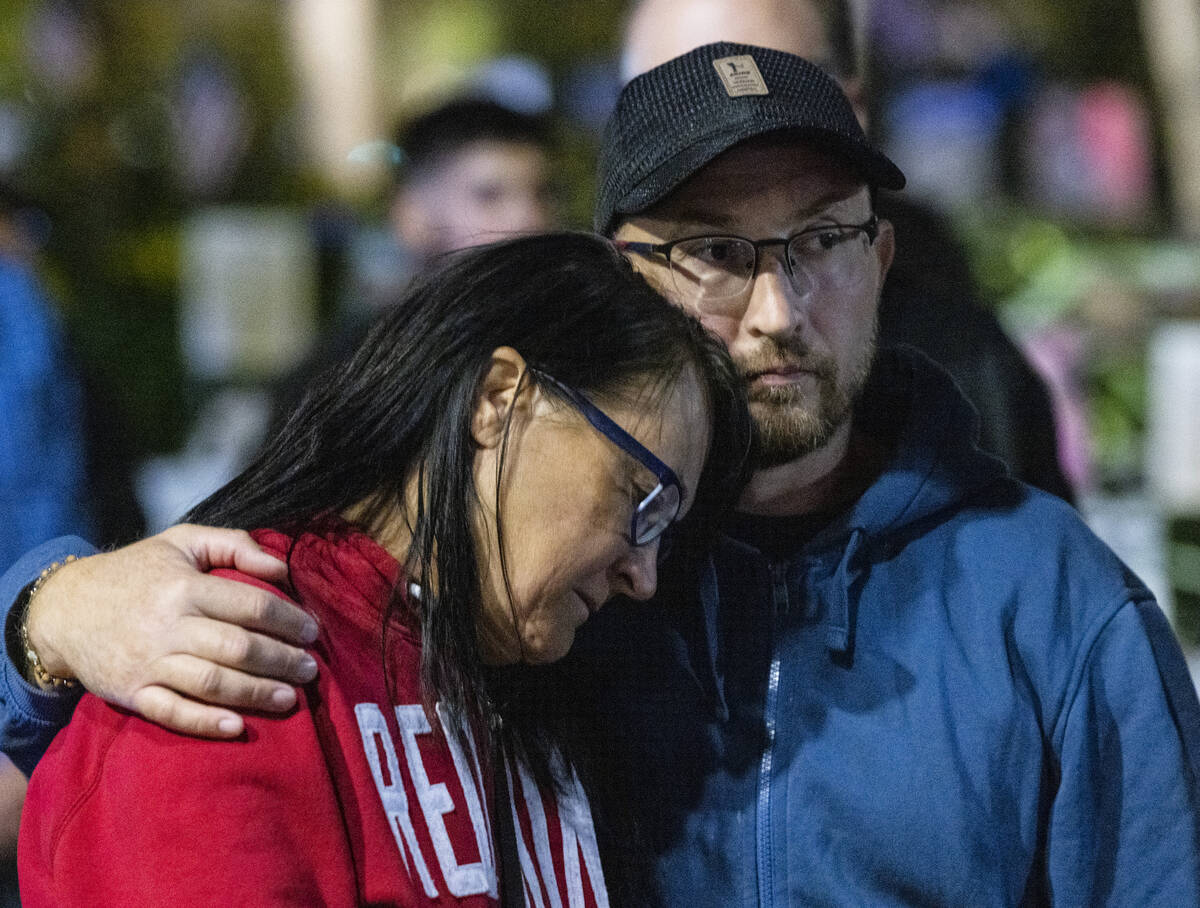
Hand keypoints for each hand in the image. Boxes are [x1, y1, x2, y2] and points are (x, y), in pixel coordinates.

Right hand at [25, 524, 319, 738]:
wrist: (63, 609)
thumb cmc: (135, 573)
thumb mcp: (181, 541)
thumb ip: (234, 544)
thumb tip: (281, 567)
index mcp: (184, 586)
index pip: (250, 605)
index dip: (288, 620)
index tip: (312, 632)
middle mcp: (168, 625)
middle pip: (238, 648)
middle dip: (281, 661)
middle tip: (310, 669)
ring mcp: (148, 662)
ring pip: (212, 683)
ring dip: (256, 693)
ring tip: (290, 698)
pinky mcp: (131, 693)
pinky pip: (172, 713)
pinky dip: (205, 723)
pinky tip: (238, 727)